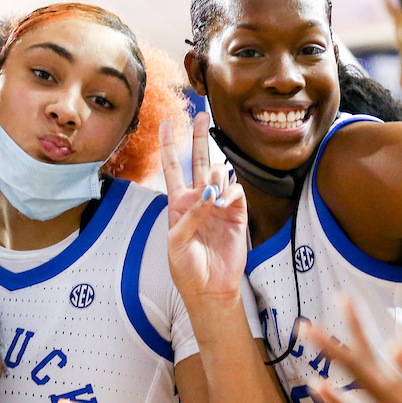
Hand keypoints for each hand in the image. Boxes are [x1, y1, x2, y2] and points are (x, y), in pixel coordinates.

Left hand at [161, 112, 248, 303]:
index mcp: (178, 203)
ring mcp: (218, 205)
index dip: (168, 145)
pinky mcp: (237, 215)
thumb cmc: (186, 268)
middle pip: (198, 160)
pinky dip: (230, 193)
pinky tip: (224, 203)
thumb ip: (190, 215)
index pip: (172, 167)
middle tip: (202, 114)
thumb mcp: (176, 242)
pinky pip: (236, 192)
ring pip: (219, 174)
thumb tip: (207, 193)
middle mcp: (199, 199)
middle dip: (199, 137)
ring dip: (214, 176)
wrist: (209, 288)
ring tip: (212, 193)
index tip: (164, 122)